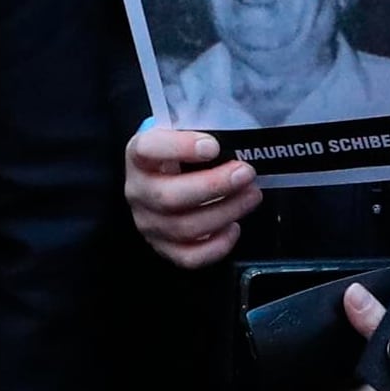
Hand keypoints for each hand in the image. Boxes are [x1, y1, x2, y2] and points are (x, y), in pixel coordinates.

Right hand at [123, 120, 258, 267]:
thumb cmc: (181, 152)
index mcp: (138, 155)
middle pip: (169, 197)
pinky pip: (190, 257)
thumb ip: (202, 133)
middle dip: (214, 186)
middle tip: (245, 173)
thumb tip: (237, 141)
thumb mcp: (184, 133)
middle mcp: (138, 191)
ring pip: (184, 228)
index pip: (148, 149)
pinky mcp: (164, 248)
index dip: (180, 148)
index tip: (213, 145)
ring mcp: (148, 223)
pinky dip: (216, 246)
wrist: (166, 176)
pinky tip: (234, 227)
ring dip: (225, 212)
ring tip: (252, 195)